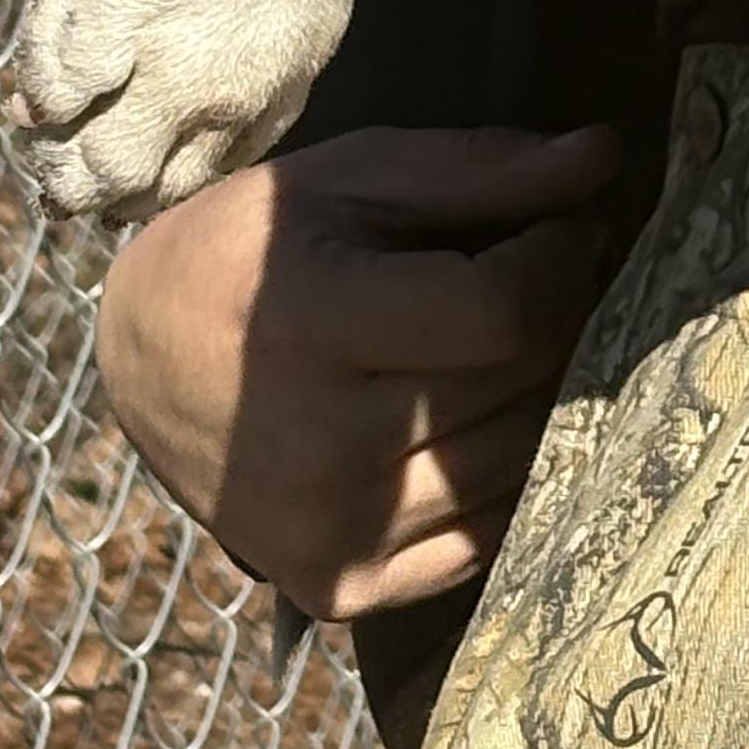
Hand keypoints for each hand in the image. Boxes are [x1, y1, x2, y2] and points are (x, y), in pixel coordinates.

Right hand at [95, 122, 618, 621]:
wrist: (144, 361)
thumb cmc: (253, 251)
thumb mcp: (351, 179)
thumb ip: (478, 171)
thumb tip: (604, 157)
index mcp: (309, 331)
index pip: (500, 312)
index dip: (559, 261)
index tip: (565, 227)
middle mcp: (320, 451)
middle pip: (515, 384)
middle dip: (558, 315)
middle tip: (549, 273)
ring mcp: (332, 536)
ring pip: (515, 460)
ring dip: (542, 391)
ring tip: (514, 339)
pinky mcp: (343, 590)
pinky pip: (485, 536)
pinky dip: (507, 471)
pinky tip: (481, 416)